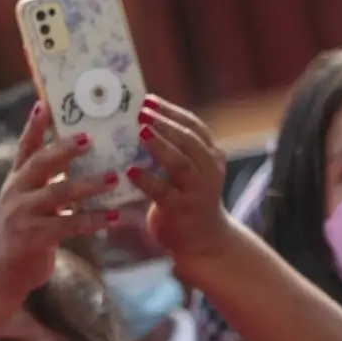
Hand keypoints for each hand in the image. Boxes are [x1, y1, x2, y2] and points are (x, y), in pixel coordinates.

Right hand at [0, 103, 108, 295]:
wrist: (0, 275)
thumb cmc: (21, 236)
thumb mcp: (25, 204)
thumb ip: (44, 183)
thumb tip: (73, 160)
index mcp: (15, 181)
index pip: (25, 147)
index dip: (35, 125)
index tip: (47, 103)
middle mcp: (15, 193)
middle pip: (41, 163)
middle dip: (66, 149)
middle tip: (91, 138)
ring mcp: (22, 215)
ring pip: (59, 193)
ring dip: (89, 185)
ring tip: (115, 178)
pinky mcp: (34, 238)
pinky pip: (69, 225)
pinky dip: (94, 220)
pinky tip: (115, 217)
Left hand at [129, 96, 232, 270]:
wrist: (204, 241)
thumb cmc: (189, 199)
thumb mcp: (189, 171)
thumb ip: (174, 149)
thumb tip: (140, 121)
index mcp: (211, 156)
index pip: (194, 126)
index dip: (171, 111)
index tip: (148, 99)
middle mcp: (209, 171)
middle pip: (189, 140)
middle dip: (165, 123)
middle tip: (141, 112)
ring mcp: (197, 191)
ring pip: (181, 163)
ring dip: (160, 146)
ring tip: (140, 132)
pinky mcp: (182, 211)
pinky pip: (163, 191)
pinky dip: (147, 179)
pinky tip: (131, 171)